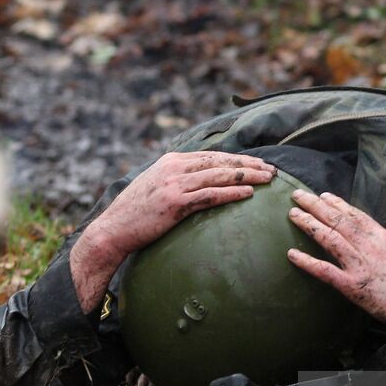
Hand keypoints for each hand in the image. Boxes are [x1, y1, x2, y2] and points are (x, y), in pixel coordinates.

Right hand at [70, 151, 275, 311]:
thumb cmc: (135, 213)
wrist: (113, 229)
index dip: (238, 158)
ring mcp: (174, 184)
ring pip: (219, 175)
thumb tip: (201, 184)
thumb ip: (177, 181)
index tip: (258, 162)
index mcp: (171, 161)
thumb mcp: (156, 187)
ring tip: (268, 179)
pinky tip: (248, 193)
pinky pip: (210, 195)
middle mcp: (174, 168)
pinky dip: (231, 192)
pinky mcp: (175, 203)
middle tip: (272, 169)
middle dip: (249, 164)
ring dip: (247, 175)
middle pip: (220, 162)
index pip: (212, 156)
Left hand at [286, 190, 385, 369]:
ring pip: (330, 238)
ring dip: (309, 224)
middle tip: (298, 195)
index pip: (355, 214)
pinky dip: (307, 261)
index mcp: (381, 237)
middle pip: (338, 220)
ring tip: (293, 214)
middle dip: (316, 205)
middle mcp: (369, 246)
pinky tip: (292, 254)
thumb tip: (365, 232)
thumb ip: (379, 241)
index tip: (322, 195)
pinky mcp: (353, 286)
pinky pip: (325, 270)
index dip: (336, 203)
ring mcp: (360, 265)